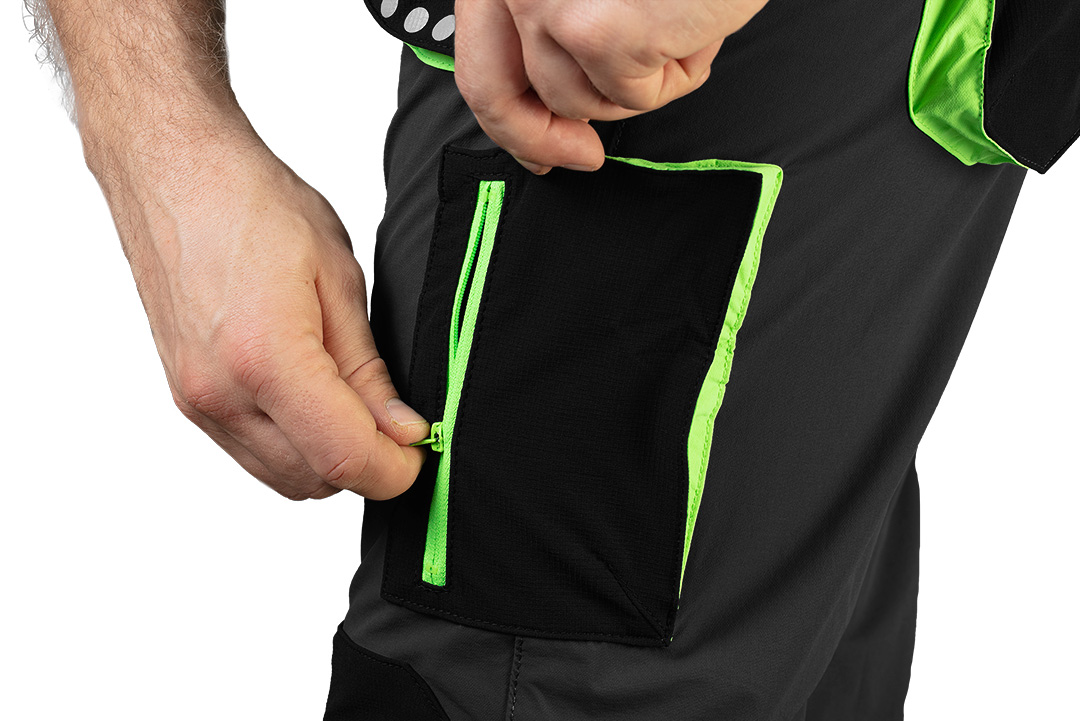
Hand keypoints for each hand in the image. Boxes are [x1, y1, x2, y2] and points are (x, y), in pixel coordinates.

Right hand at [105, 131, 428, 500]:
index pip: (343, 458)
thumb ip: (369, 369)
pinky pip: (250, 453)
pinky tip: (315, 400)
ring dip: (327, 460)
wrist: (175, 172)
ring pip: (280, 477)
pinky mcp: (185, 397)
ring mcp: (194, 400)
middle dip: (366, 466)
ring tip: (357, 407)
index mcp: (265, 357)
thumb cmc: (253, 204)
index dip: (396, 470)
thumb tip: (401, 432)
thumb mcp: (338, 279)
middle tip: (399, 425)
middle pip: (312, 481)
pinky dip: (292, 445)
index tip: (422, 450)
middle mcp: (219, 392)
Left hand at [454, 0, 768, 172]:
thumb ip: (557, 21)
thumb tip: (548, 106)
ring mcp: (546, 2)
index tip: (535, 140)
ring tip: (676, 30)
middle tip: (581, 156)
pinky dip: (676, 75)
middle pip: (492, 90)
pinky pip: (631, 98)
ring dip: (634, 83)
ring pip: (574, 98)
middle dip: (536, 138)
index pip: (478, 51)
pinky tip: (697, 29)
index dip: (506, 110)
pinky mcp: (597, 33)